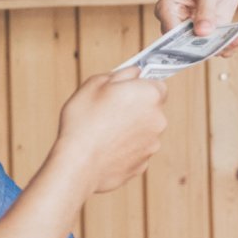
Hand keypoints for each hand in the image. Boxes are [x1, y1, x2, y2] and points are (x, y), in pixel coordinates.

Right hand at [55, 68, 168, 193]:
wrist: (79, 164)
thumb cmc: (84, 121)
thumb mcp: (95, 83)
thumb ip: (122, 74)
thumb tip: (135, 72)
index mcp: (149, 94)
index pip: (157, 84)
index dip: (141, 86)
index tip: (127, 89)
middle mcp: (158, 119)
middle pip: (152, 108)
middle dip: (135, 108)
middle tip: (110, 110)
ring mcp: (152, 144)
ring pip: (144, 130)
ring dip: (131, 129)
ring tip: (104, 131)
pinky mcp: (143, 164)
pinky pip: (136, 150)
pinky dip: (125, 148)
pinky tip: (106, 148)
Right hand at [155, 0, 237, 57]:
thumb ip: (205, 9)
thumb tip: (202, 32)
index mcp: (168, 10)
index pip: (172, 35)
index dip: (187, 43)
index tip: (209, 41)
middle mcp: (179, 25)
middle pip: (192, 46)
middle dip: (216, 46)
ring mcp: (196, 32)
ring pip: (211, 49)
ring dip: (232, 43)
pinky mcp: (212, 35)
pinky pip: (224, 44)